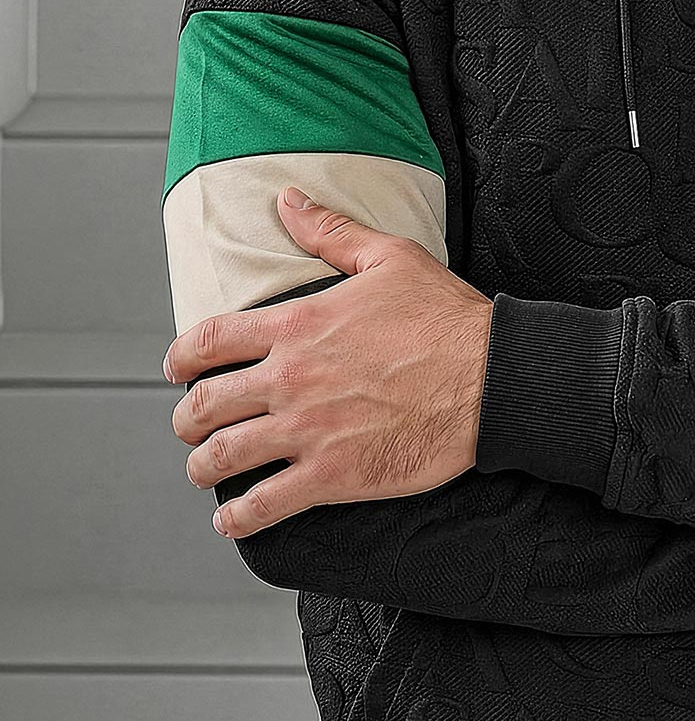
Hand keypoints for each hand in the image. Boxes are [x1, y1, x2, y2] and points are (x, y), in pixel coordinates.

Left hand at [164, 186, 494, 539]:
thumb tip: (288, 201)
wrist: (489, 377)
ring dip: (203, 467)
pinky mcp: (331, 475)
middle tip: (190, 426)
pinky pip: (263, 506)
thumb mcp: (389, 257)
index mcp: (298, 324)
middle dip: (186, 419)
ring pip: (222, 457)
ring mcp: (307, 430)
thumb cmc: (445, 317)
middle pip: (204, 405)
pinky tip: (232, 519)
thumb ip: (330, 231)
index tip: (177, 370)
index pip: (209, 341)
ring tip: (205, 470)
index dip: (181, 358)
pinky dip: (237, 518)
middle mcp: (290, 378)